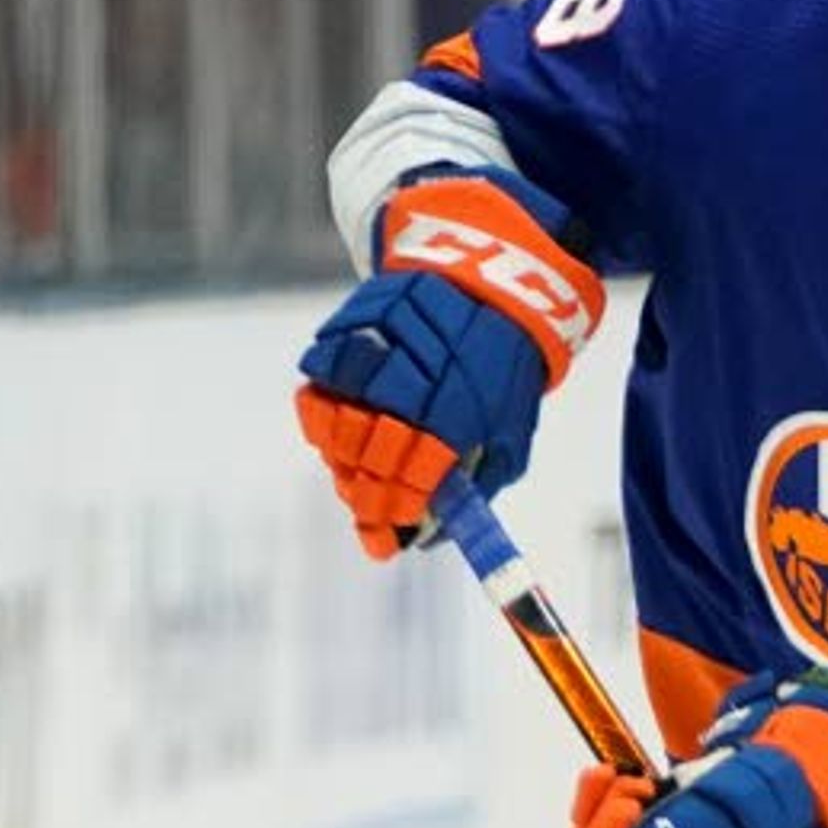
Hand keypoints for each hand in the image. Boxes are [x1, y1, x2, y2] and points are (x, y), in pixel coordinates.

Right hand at [294, 167, 603, 558]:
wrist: (489, 285)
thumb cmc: (502, 373)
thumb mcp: (510, 434)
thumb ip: (474, 485)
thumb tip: (428, 535)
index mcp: (456, 417)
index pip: (411, 480)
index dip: (391, 516)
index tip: (384, 541)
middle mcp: (409, 386)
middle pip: (364, 457)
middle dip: (362, 493)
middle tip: (366, 508)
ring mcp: (372, 355)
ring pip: (332, 422)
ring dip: (337, 454)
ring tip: (352, 467)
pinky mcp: (347, 327)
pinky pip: (318, 380)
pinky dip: (321, 409)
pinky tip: (339, 423)